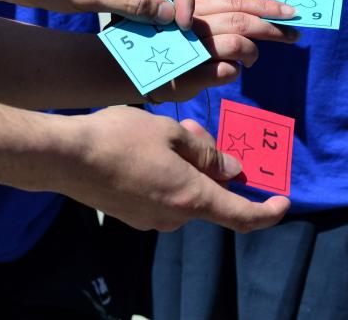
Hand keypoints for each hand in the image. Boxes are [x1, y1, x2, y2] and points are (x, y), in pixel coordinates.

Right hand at [61, 106, 289, 231]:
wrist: (63, 157)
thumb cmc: (119, 139)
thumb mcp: (171, 134)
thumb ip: (207, 154)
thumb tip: (233, 171)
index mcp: (190, 198)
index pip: (242, 216)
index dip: (268, 212)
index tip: (284, 201)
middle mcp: (173, 217)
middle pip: (211, 193)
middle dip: (213, 162)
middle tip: (193, 129)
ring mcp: (150, 218)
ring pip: (188, 191)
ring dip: (190, 163)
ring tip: (170, 130)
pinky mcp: (132, 213)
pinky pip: (166, 194)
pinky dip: (171, 172)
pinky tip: (150, 147)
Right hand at [146, 0, 299, 102]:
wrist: (121, 70)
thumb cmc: (159, 49)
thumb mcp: (187, 30)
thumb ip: (217, 29)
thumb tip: (251, 34)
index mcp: (193, 7)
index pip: (236, 1)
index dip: (266, 5)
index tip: (290, 11)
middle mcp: (193, 22)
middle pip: (243, 20)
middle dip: (274, 27)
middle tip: (294, 34)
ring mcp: (191, 46)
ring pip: (237, 43)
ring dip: (253, 52)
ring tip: (253, 59)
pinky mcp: (189, 72)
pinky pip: (226, 70)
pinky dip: (235, 71)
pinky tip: (230, 71)